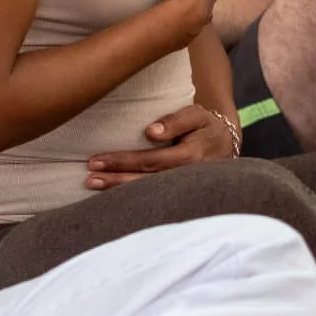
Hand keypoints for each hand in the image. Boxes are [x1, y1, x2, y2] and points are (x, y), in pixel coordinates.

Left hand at [85, 104, 236, 187]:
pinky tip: (111, 198)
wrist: (227, 146)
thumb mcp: (198, 115)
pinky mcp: (180, 197)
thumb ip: (176, 120)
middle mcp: (187, 178)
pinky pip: (153, 200)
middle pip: (146, 182)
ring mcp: (184, 191)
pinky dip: (132, 200)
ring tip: (93, 185)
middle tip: (88, 177)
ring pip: (148, 194)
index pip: (152, 161)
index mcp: (192, 156)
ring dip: (119, 191)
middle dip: (115, 181)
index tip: (97, 160)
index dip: (124, 161)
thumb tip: (150, 132)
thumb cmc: (207, 126)